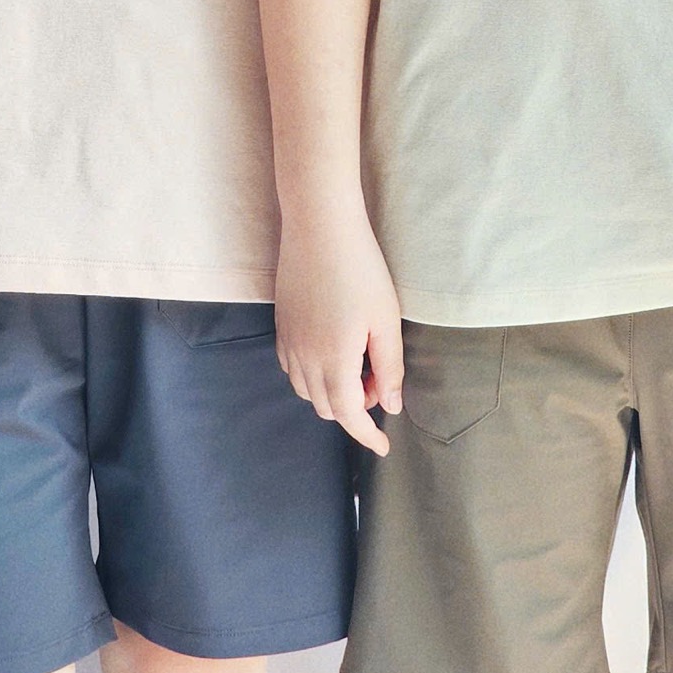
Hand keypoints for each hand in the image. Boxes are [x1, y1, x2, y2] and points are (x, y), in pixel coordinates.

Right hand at [275, 210, 403, 454]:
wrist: (319, 225)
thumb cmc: (360, 268)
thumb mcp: (385, 319)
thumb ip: (390, 367)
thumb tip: (391, 406)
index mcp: (334, 360)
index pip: (350, 415)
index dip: (367, 435)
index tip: (384, 447)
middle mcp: (304, 358)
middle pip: (327, 407)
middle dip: (356, 408)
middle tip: (381, 379)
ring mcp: (288, 341)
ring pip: (306, 391)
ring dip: (333, 393)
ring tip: (360, 363)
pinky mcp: (281, 325)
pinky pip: (292, 368)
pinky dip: (312, 376)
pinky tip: (332, 353)